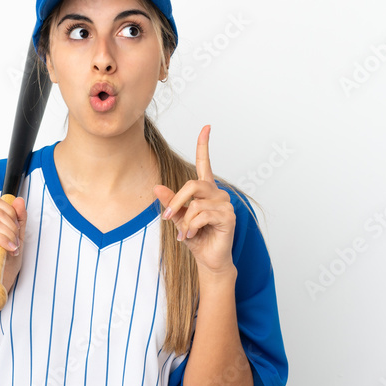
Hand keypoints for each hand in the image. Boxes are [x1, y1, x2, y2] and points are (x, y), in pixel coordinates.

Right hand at [0, 196, 26, 293]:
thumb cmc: (5, 266)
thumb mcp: (18, 239)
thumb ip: (19, 220)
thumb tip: (18, 200)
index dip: (12, 212)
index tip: (17, 231)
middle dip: (12, 225)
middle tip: (16, 242)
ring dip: (9, 234)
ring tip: (13, 248)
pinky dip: (2, 240)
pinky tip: (8, 249)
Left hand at [153, 125, 235, 276]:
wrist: (207, 258)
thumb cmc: (195, 237)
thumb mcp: (177, 218)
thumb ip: (169, 203)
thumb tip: (156, 187)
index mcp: (206, 190)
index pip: (205, 163)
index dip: (204, 145)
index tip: (207, 127)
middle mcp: (217, 193)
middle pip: (192, 185)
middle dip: (175, 202)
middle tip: (166, 217)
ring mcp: (225, 204)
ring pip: (195, 204)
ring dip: (184, 221)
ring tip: (184, 233)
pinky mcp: (228, 216)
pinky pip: (202, 215)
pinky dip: (191, 227)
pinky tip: (192, 236)